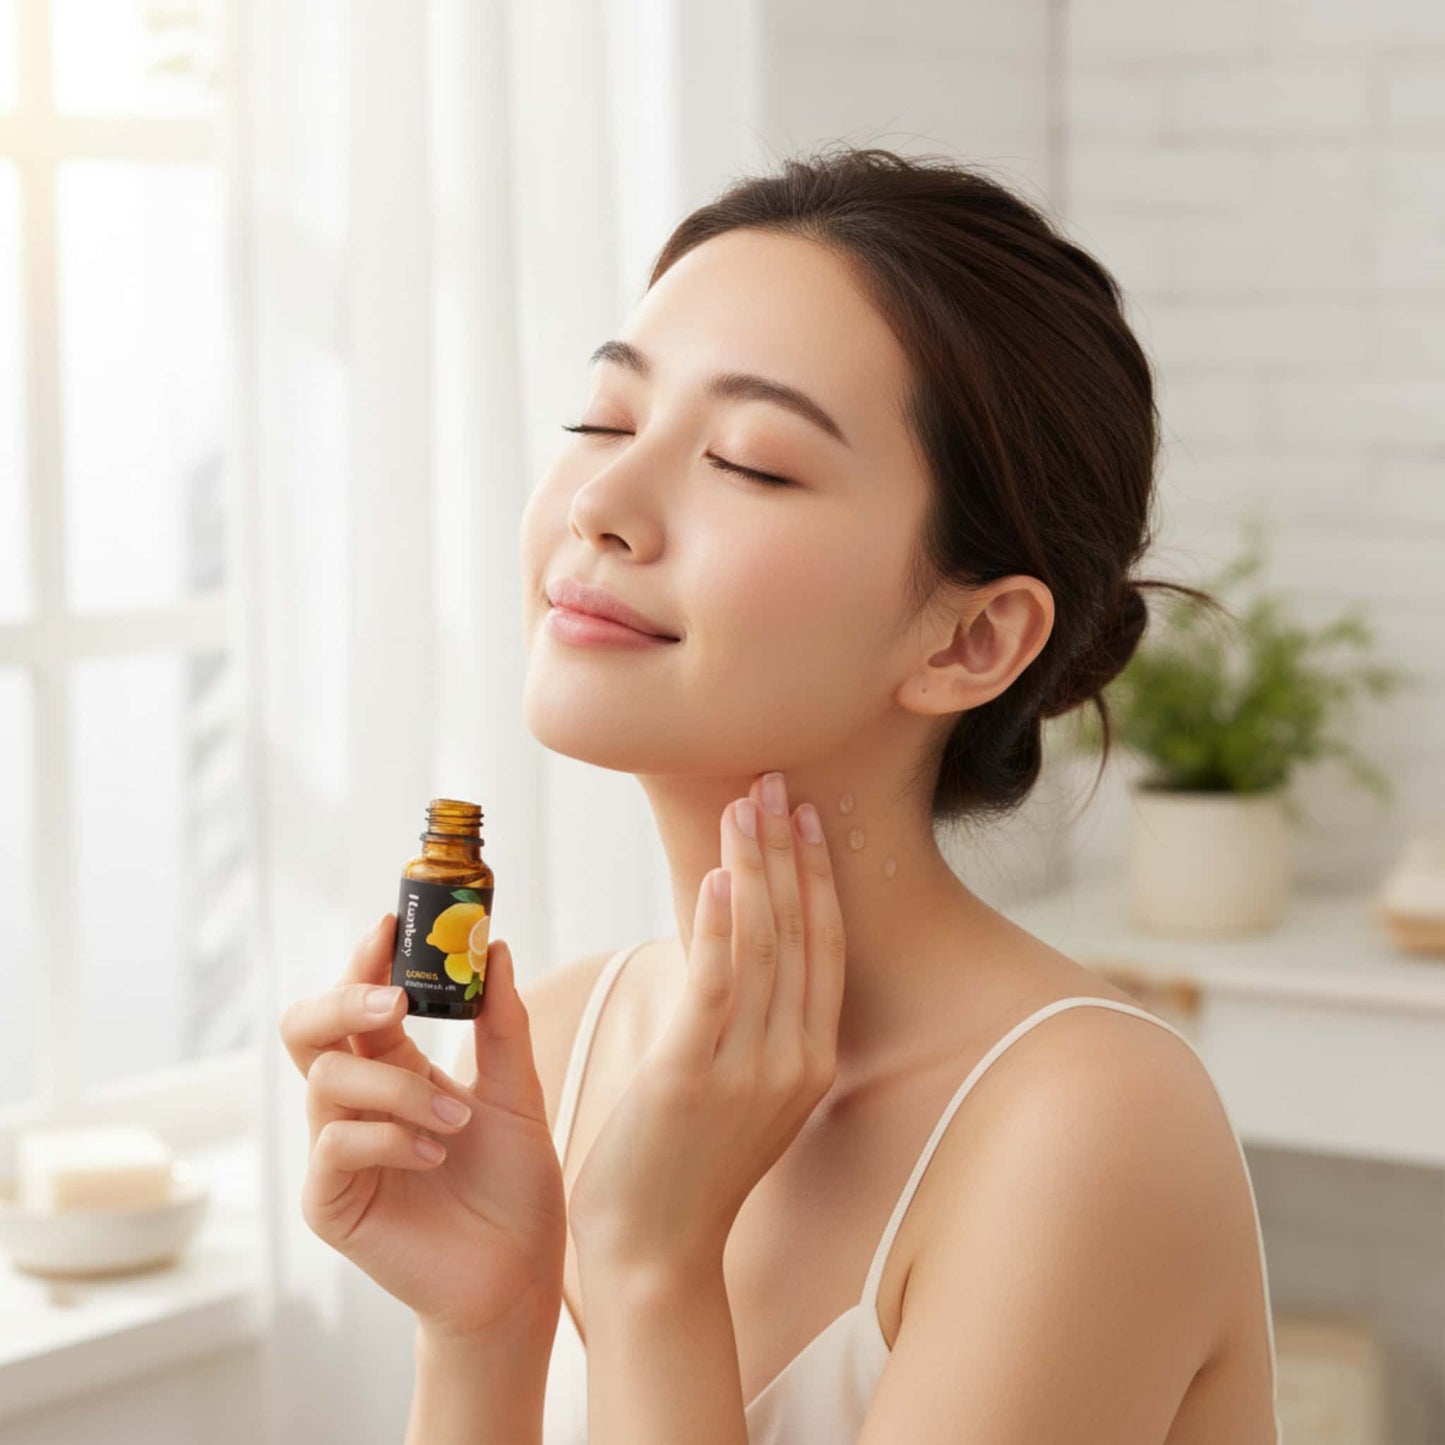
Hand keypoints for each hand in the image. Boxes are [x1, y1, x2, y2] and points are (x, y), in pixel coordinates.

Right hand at [279, 914, 565, 1343]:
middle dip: (341, 1001)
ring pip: (327, 1082)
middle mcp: (358, 1105)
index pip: (360, 1001)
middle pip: (308, 1028)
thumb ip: (503, 1024)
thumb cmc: (514, 1186)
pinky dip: (388, 1137)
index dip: (366, 960)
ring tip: (457, 1120)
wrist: (517, 1275)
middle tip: (392, 1004)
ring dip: (398, 1089)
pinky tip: (434, 1152)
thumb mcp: (516, 1093)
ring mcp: (338, 1153)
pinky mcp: (331, 1202)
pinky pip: (334, 1145)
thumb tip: (495, 947)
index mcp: (394, 1071)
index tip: (390, 924)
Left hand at [567, 771, 845, 1271]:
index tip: (806, 816)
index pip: (824, 946)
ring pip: (762, 945)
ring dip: (755, 868)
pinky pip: (716, 985)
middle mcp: (793, 1059)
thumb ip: (749, 1024)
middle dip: (789, 851)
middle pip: (800, 932)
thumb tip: (736, 953)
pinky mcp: (694, 1077)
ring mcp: (750, 1070)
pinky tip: (718, 877)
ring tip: (746, 807)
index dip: (818, 876)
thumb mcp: (738, 1089)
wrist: (654, 1254)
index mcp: (809, 1059)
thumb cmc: (687, 1166)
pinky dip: (721, 926)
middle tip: (775, 784)